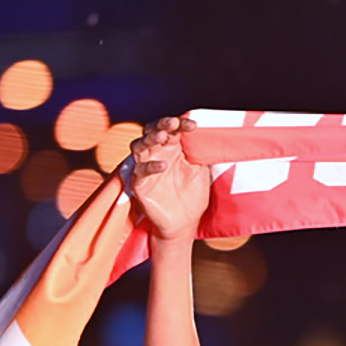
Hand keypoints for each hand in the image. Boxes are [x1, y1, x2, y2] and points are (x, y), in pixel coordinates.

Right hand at [129, 114, 209, 241]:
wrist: (186, 223)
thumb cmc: (193, 196)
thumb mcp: (201, 171)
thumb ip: (199, 152)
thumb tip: (206, 132)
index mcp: (172, 148)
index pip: (173, 129)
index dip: (181, 124)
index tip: (194, 125)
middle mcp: (157, 154)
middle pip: (152, 132)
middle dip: (162, 125)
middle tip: (174, 123)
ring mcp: (146, 168)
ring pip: (140, 146)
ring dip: (150, 139)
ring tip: (163, 137)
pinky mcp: (139, 184)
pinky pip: (140, 171)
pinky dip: (150, 166)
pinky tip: (163, 165)